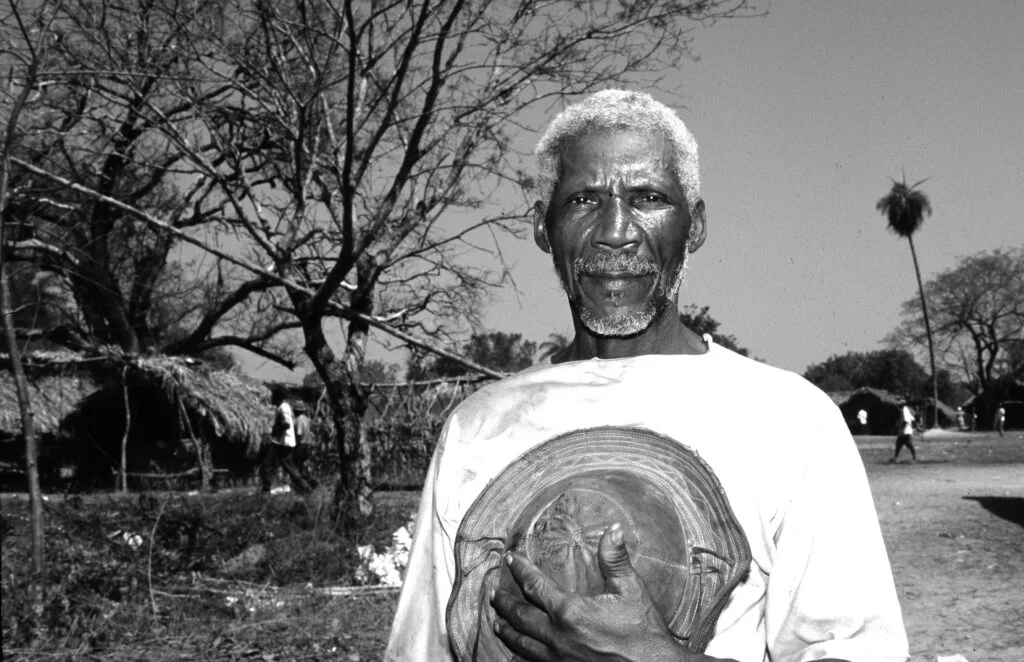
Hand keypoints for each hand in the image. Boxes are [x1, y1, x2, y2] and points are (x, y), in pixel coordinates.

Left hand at [490, 523, 689, 661]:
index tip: (510, 559)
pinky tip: (517, 652)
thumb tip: (613, 529)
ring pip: (522, 643)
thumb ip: (616, 558)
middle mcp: (558, 637)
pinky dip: (520, 655)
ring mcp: (558, 659)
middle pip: (520, 617)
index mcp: (570, 612)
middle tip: (493, 593)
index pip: (535, 585)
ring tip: (497, 622)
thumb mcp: (632, 590)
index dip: (521, 570)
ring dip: (507, 631)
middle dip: (504, 603)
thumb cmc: (644, 633)